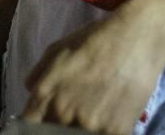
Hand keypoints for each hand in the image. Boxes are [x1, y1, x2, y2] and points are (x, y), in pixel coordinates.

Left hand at [22, 1, 164, 133]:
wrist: (136, 39)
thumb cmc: (94, 39)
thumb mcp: (56, 49)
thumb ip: (39, 74)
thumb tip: (30, 91)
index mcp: (45, 94)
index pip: (28, 126)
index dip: (35, 125)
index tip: (44, 121)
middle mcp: (63, 114)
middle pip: (52, 133)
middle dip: (58, 125)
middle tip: (72, 113)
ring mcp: (90, 126)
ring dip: (81, 129)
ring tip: (92, 112)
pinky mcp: (115, 132)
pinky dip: (104, 131)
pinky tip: (109, 117)